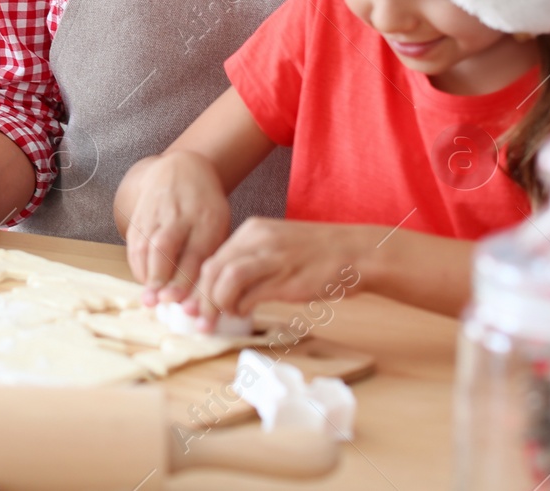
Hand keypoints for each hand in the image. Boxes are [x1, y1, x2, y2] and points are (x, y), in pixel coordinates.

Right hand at [117, 151, 231, 305]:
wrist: (181, 169)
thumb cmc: (205, 206)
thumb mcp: (219, 223)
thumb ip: (212, 254)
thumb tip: (204, 295)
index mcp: (207, 218)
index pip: (196, 252)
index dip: (188, 279)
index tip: (185, 303)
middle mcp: (180, 213)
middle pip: (166, 246)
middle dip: (163, 276)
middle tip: (162, 302)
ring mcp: (157, 212)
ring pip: (146, 244)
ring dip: (146, 273)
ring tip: (149, 298)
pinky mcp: (140, 213)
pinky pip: (134, 241)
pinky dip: (137, 263)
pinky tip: (144, 280)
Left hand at [188, 218, 368, 326]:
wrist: (357, 253)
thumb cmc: (317, 255)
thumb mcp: (277, 247)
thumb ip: (250, 260)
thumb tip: (222, 287)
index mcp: (252, 230)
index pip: (212, 257)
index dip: (198, 284)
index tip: (193, 305)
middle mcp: (258, 240)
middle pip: (213, 268)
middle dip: (201, 298)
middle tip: (199, 320)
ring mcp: (273, 258)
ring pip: (227, 278)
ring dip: (217, 304)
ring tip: (221, 319)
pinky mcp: (288, 278)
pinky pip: (252, 293)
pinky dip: (241, 306)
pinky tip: (244, 313)